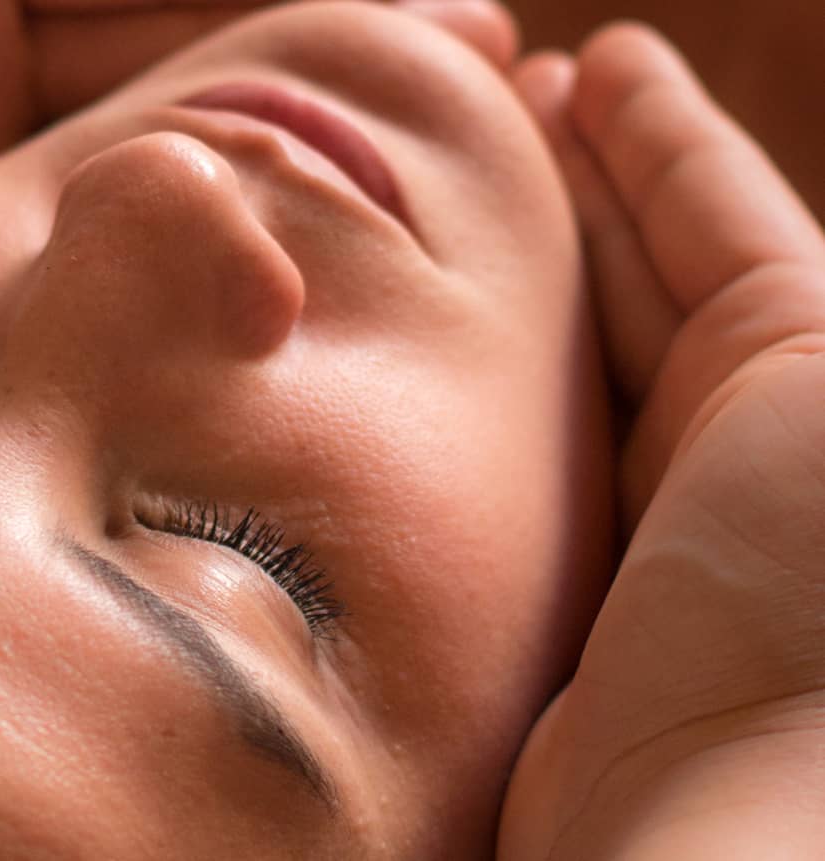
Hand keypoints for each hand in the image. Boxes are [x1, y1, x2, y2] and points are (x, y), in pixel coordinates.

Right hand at [500, 25, 824, 856]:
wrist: (722, 808)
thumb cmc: (821, 597)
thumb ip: (764, 283)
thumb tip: (690, 206)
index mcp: (815, 390)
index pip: (721, 227)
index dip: (659, 139)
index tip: (597, 61)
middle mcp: (729, 443)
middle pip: (634, 267)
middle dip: (578, 174)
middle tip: (499, 85)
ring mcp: (627, 502)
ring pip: (556, 331)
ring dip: (514, 239)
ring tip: (455, 151)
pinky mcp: (540, 557)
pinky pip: (494, 411)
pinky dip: (464, 332)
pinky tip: (423, 273)